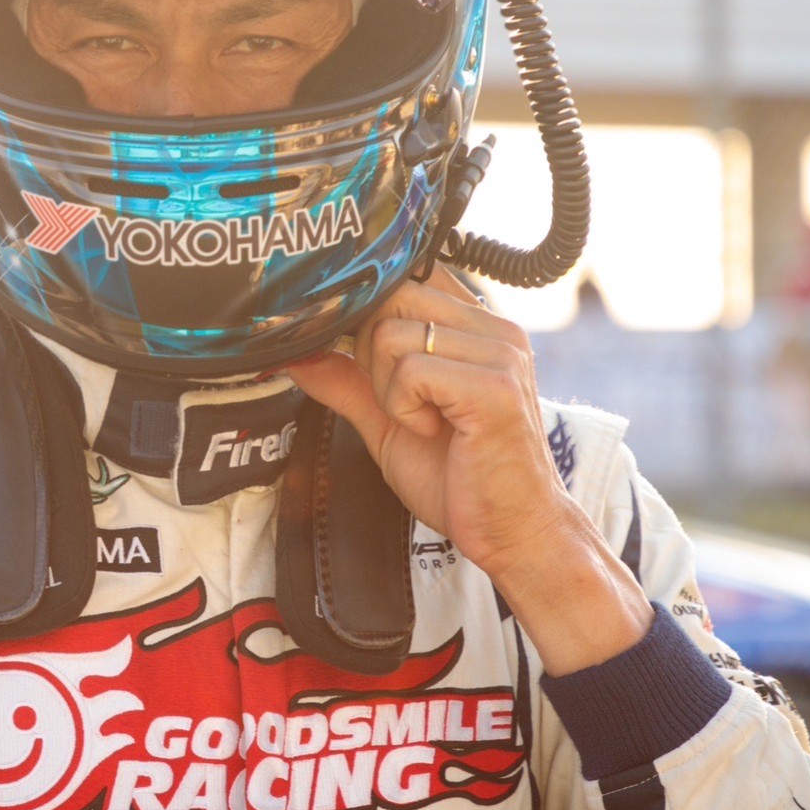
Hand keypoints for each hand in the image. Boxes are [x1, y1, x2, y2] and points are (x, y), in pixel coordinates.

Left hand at [285, 270, 651, 672]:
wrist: (512, 533)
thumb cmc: (461, 480)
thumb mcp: (388, 423)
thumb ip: (347, 382)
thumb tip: (297, 354)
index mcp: (477, 326)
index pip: (407, 276)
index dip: (369, 315)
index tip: (362, 362)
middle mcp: (494, 328)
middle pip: (390, 296)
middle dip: (370, 355)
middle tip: (399, 403)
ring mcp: (500, 353)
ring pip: (390, 333)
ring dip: (387, 389)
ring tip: (423, 421)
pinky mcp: (495, 387)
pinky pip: (411, 371)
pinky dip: (402, 407)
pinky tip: (432, 430)